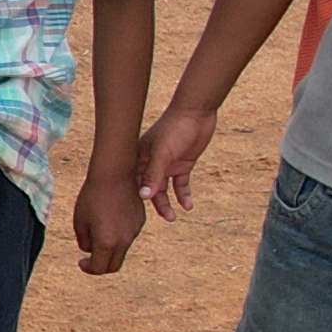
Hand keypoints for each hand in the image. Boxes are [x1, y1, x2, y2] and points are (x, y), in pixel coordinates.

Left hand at [74, 157, 143, 275]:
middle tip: (90, 259)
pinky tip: (109, 220)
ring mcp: (134, 231)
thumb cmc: (92, 196)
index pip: (98, 268)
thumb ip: (84, 241)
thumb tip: (90, 251)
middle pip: (113, 265)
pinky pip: (128, 235)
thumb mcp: (80, 221)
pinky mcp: (139, 221)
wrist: (114, 174)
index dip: (88, 268)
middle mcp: (124, 240)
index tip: (81, 262)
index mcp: (106, 242)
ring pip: (122, 250)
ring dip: (110, 250)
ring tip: (98, 235)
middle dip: (101, 266)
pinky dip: (118, 237)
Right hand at [139, 100, 215, 220]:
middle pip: (150, 189)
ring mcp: (167, 165)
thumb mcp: (163, 153)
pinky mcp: (182, 165)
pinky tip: (188, 206)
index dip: (136, 199)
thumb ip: (153, 175)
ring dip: (168, 203)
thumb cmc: (174, 129)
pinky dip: (184, 195)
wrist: (196, 113)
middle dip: (157, 205)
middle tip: (167, 217)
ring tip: (173, 217)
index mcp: (140, 158)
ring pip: (165, 189)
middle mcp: (151, 163)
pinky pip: (181, 185)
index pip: (135, 183)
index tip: (137, 215)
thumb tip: (144, 197)